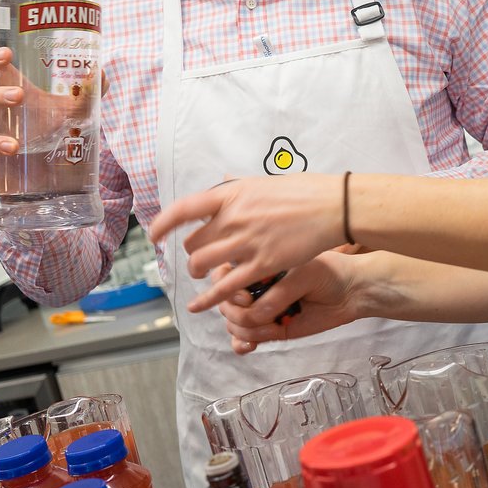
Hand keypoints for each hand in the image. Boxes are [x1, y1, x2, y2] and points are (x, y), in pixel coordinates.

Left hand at [148, 174, 345, 312]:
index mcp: (232, 194)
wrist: (333, 206)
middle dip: (192, 253)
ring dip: (199, 273)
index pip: (185, 208)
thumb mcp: (264, 182)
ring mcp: (247, 241)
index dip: (164, 223)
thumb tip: (223, 181)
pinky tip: (199, 307)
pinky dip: (209, 299)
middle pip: (193, 242)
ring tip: (203, 276)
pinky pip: (226, 286)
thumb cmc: (304, 192)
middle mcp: (233, 217)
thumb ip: (239, 188)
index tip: (154, 234)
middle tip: (198, 259)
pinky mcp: (263, 263)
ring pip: (203, 265)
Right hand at [215, 252, 364, 353]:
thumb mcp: (302, 274)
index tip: (246, 296)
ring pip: (233, 323)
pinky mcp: (270, 329)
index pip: (224, 275)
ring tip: (272, 327)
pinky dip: (242, 344)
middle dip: (236, 313)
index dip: (226, 289)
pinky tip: (251, 346)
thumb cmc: (329, 273)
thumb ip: (277, 293)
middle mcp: (256, 287)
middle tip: (257, 314)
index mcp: (258, 266)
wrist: (351, 293)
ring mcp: (262, 309)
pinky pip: (244, 340)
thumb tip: (256, 315)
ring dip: (246, 330)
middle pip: (225, 303)